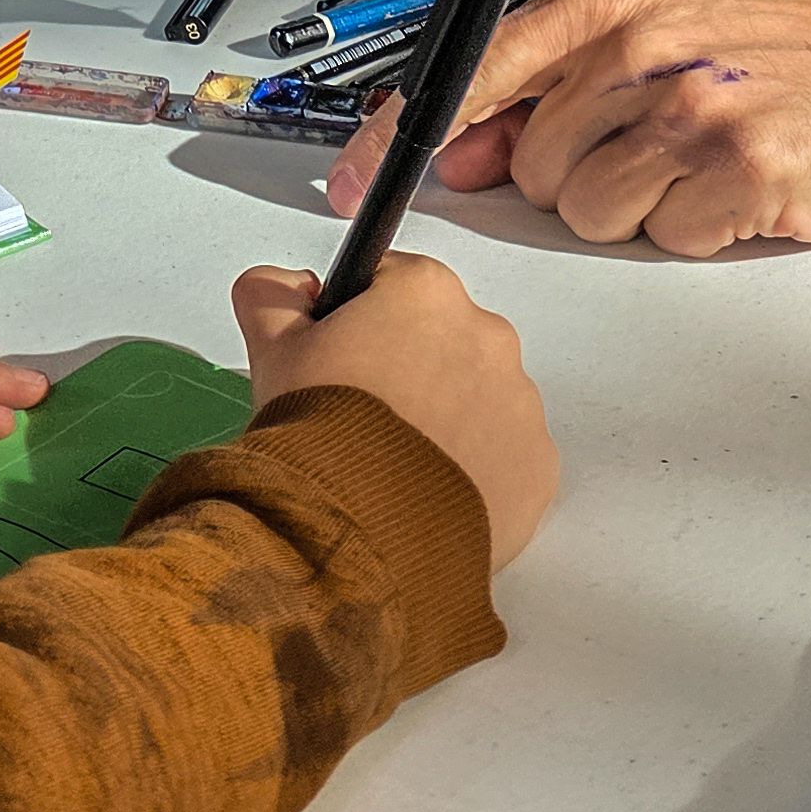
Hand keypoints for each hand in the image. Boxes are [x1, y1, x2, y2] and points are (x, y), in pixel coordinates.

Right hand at [231, 257, 555, 567]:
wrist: (363, 528)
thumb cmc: (322, 431)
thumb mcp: (272, 350)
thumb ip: (272, 296)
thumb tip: (284, 286)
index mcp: (426, 292)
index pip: (392, 284)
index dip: (358, 320)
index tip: (341, 356)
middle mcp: (487, 334)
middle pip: (442, 339)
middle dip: (408, 368)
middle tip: (363, 416)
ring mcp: (520, 402)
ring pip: (477, 397)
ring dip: (444, 417)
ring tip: (393, 462)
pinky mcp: (538, 465)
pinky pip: (504, 455)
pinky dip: (473, 468)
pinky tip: (427, 491)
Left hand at [320, 0, 810, 256]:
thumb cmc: (767, 64)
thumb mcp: (652, 43)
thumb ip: (549, 89)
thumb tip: (461, 148)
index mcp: (605, 7)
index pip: (474, 71)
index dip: (407, 131)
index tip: (355, 172)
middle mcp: (640, 51)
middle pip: (534, 167)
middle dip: (577, 180)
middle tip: (650, 153)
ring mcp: (693, 111)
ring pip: (591, 212)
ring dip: (638, 210)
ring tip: (696, 170)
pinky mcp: (743, 172)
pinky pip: (667, 237)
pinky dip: (697, 230)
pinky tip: (738, 192)